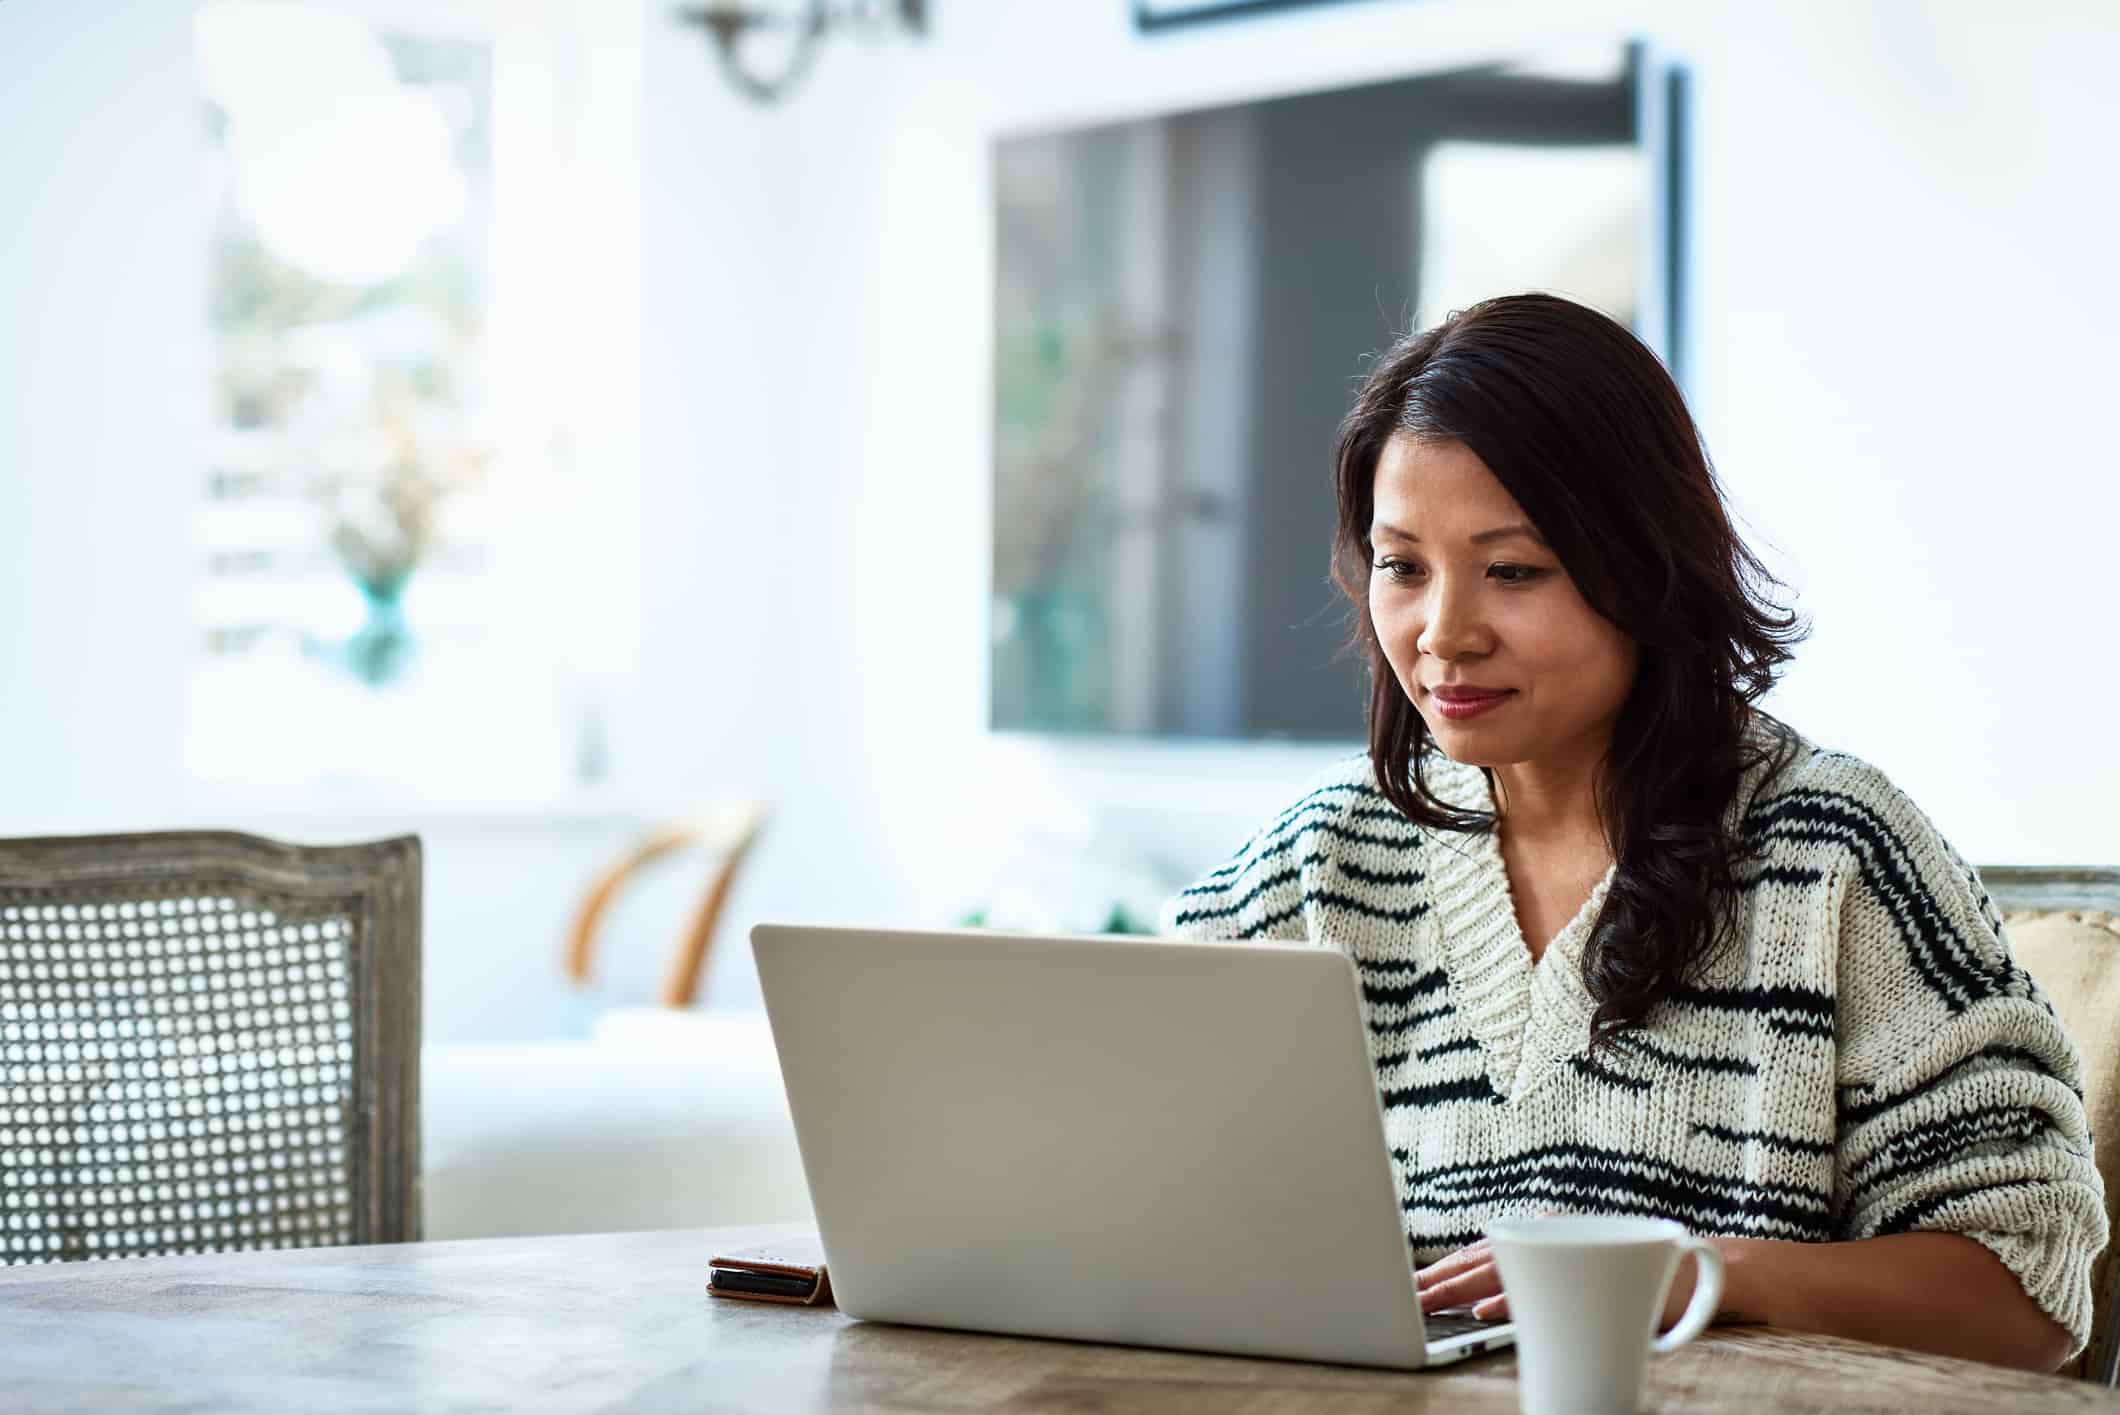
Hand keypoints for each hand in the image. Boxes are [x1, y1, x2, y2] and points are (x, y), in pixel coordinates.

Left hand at [1415, 1237, 1714, 1326]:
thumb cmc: (1634, 1283)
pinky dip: (1507, 1304)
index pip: (1481, 1253)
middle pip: (1482, 1260)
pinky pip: (1543, 1292)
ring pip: (1503, 1273)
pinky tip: (1481, 1313)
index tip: (1412, 1288)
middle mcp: (1553, 1231)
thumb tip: (1478, 1305)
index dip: (1442, 1271)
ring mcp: (1573, 1250)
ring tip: (1426, 1304)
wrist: (1703, 1274)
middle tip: (1405, 1298)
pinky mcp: (1594, 1275)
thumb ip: (1532, 1285)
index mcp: (1543, 1231)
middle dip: (1438, 1282)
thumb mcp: (1576, 1280)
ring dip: (1458, 1292)